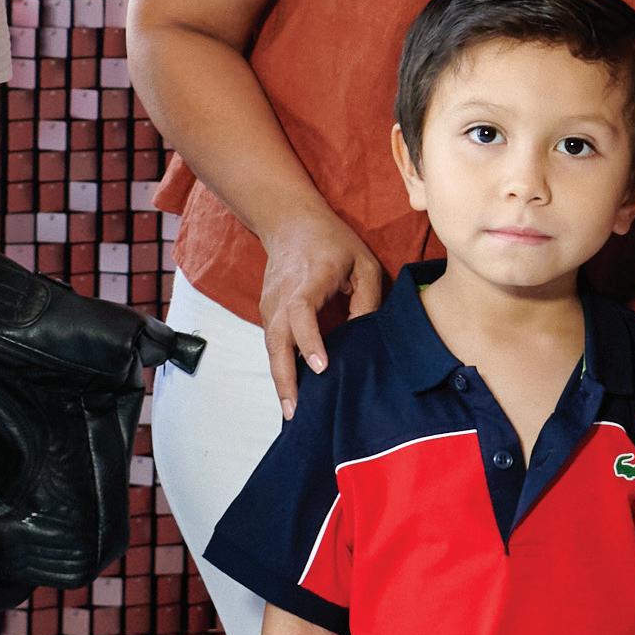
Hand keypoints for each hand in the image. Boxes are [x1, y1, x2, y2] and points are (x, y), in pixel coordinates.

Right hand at [259, 209, 384, 418]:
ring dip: (280, 379)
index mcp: (307, 280)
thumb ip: (367, 298)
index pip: (301, 314)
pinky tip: (292, 391)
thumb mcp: (362, 262)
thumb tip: (365, 336)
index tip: (320, 367)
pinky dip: (280, 367)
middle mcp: (282, 296)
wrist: (289, 222)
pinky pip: (273, 344)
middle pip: (277, 340)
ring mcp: (270, 305)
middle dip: (284, 376)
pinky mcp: (267, 313)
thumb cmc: (332, 242)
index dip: (309, 341)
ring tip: (293, 412)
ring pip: (271, 347)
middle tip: (295, 410)